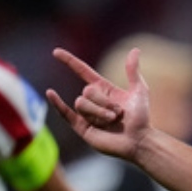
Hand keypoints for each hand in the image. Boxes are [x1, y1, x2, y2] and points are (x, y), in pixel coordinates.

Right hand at [48, 46, 151, 161]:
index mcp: (103, 89)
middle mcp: (93, 100)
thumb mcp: (139, 91)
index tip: (56, 52)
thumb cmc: (141, 118)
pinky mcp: (82, 128)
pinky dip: (57, 104)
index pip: (82, 71)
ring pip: (81, 104)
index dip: (69, 61)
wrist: (139, 140)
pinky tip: (50, 93)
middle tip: (119, 113)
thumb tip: (135, 50)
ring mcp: (86, 114)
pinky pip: (66, 113)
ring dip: (99, 112)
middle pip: (87, 91)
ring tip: (112, 121)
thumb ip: (133, 71)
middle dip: (104, 101)